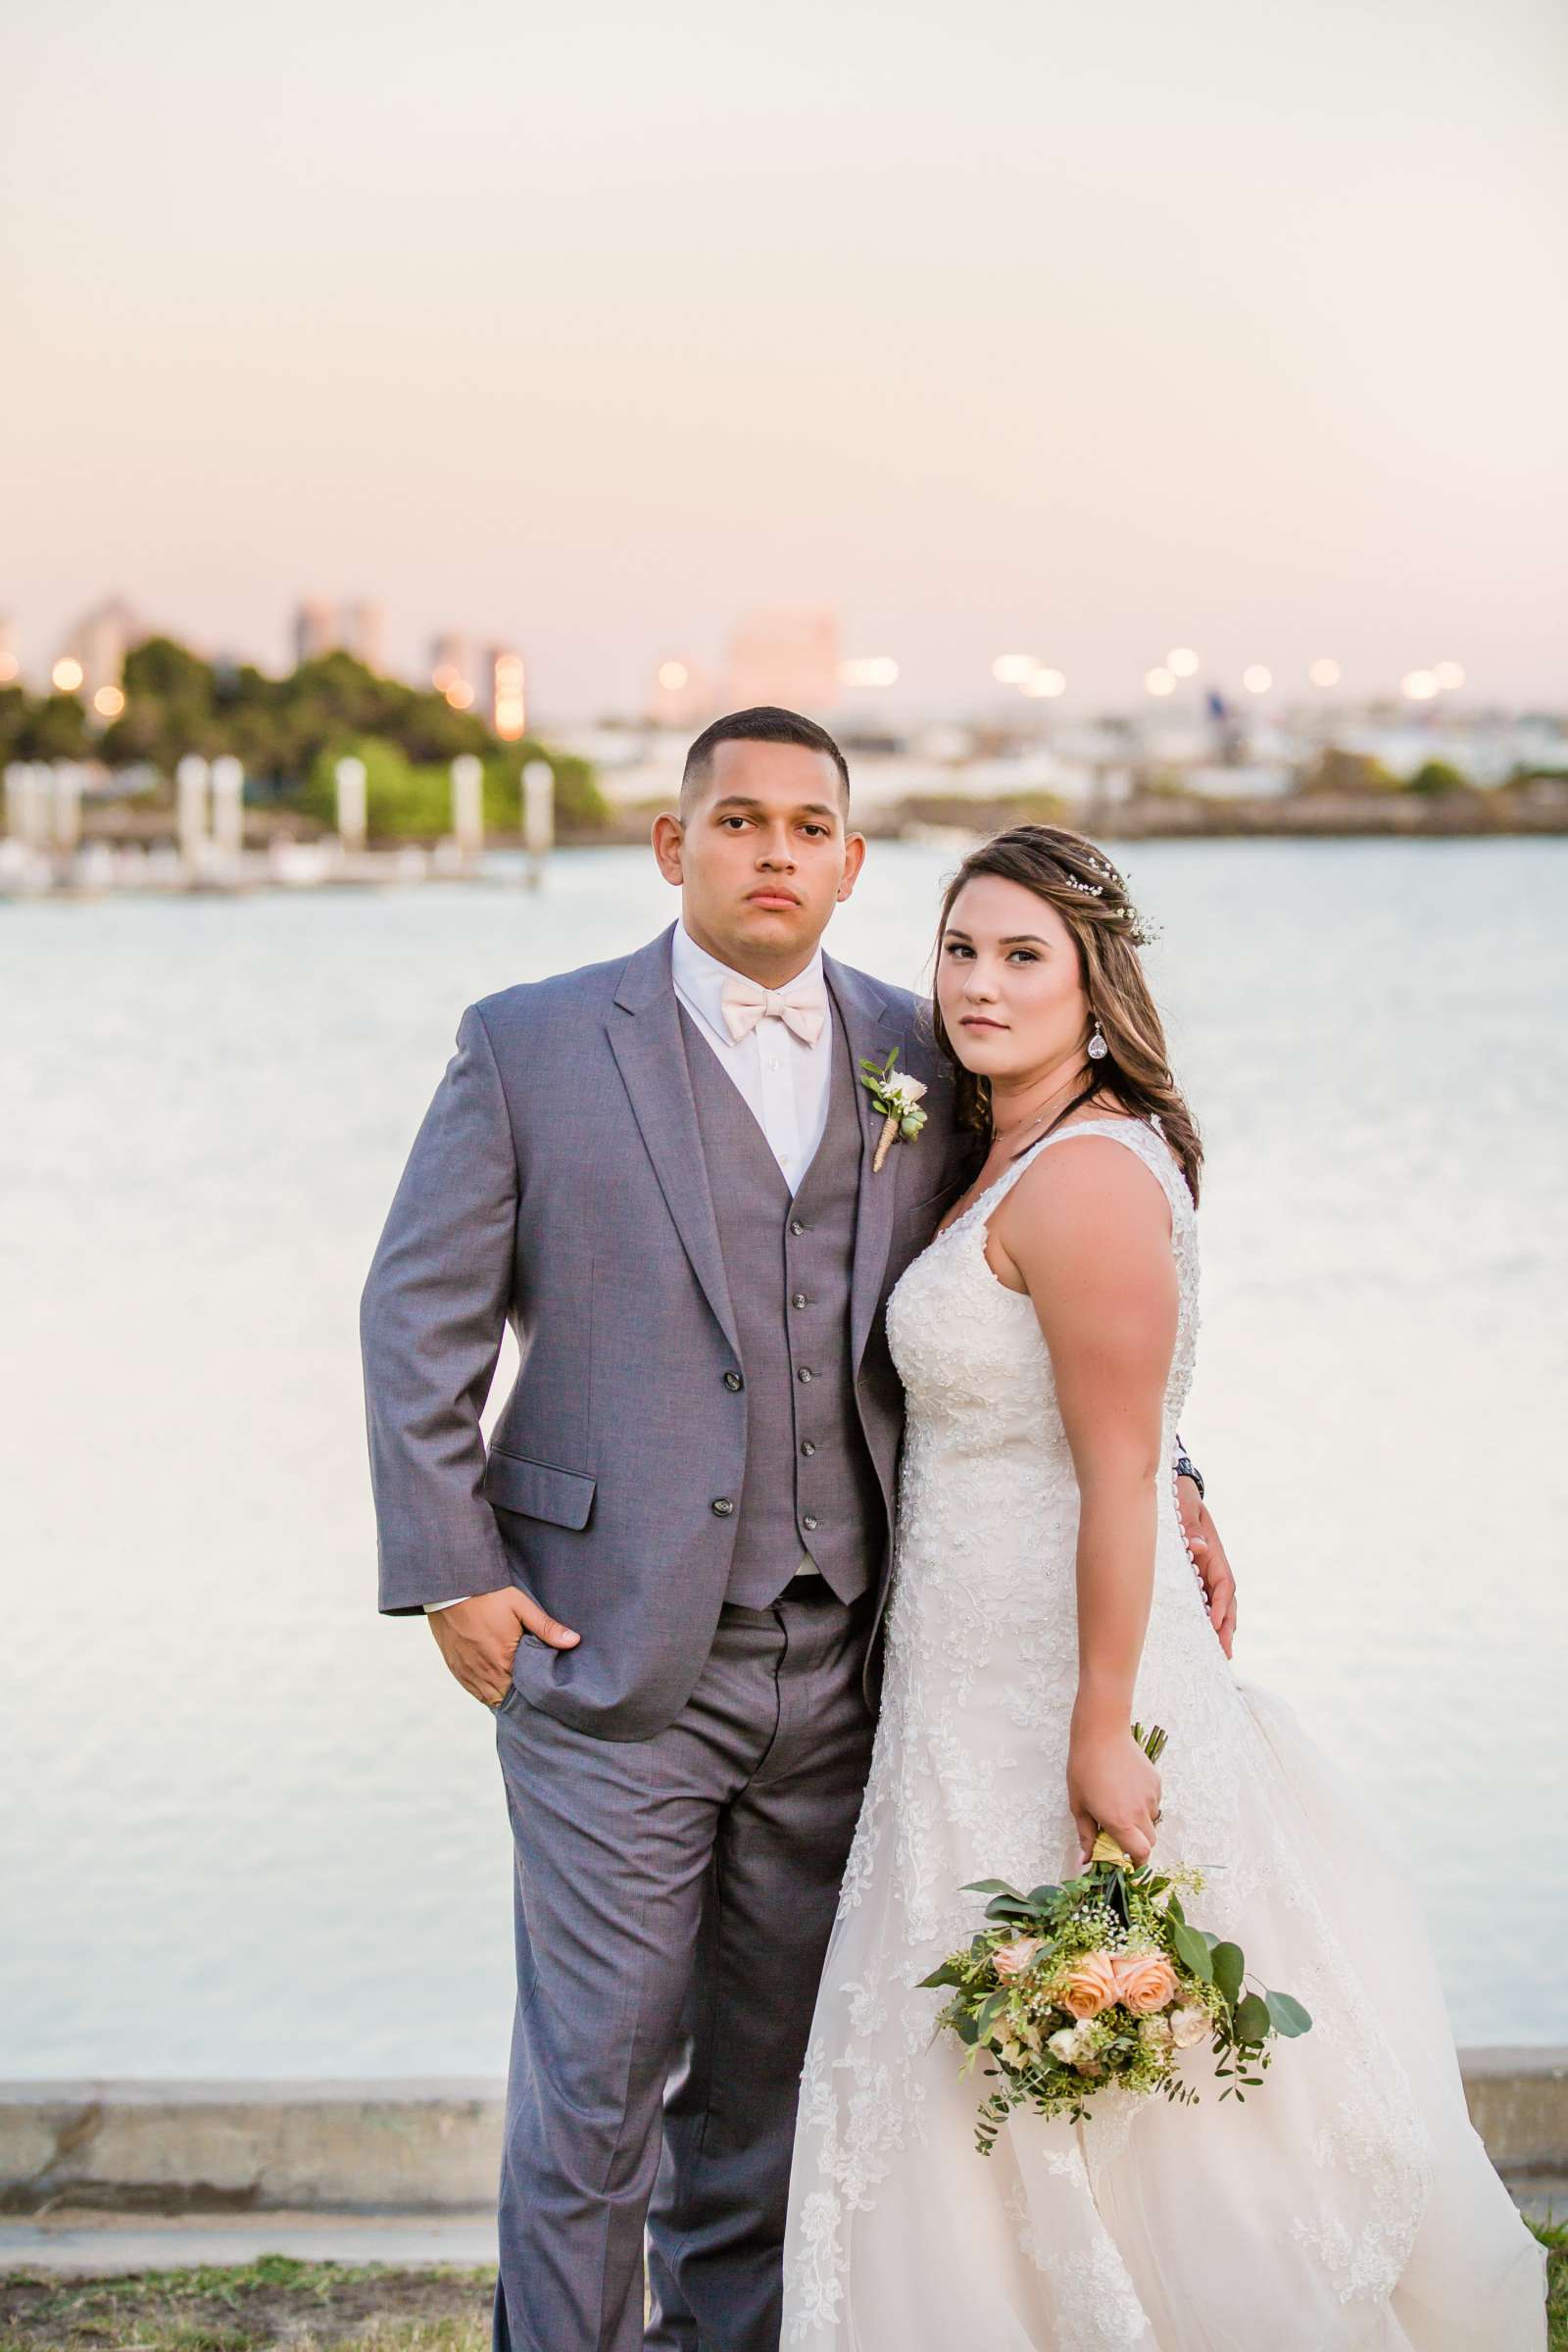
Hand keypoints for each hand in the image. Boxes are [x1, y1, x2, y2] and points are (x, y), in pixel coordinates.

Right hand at [427, 1587, 578, 1706]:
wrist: (451, 1589)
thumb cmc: (489, 1596)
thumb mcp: (521, 1607)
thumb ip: (547, 1628)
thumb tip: (574, 1641)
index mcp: (504, 1660)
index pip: (524, 1692)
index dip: (534, 1695)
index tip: (545, 1694)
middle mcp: (485, 1672)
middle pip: (507, 1698)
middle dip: (520, 1699)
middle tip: (534, 1695)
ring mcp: (468, 1671)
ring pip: (489, 1698)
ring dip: (502, 1697)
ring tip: (517, 1695)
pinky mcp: (455, 1668)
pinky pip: (472, 1691)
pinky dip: (485, 1693)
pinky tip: (495, 1688)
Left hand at [1067, 1715, 1161, 1866]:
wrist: (1101, 1734)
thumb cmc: (1084, 1769)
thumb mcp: (1078, 1805)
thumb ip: (1086, 1835)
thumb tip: (1085, 1860)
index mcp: (1120, 1821)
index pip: (1140, 1853)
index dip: (1137, 1863)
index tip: (1129, 1863)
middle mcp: (1139, 1811)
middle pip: (1149, 1841)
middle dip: (1138, 1843)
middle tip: (1120, 1833)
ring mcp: (1151, 1796)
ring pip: (1152, 1820)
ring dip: (1140, 1821)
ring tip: (1120, 1803)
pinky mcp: (1156, 1782)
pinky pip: (1154, 1801)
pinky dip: (1144, 1803)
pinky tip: (1127, 1788)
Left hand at [1176, 1479, 1235, 1658]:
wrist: (1175, 1490)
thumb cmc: (1180, 1498)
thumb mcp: (1185, 1507)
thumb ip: (1190, 1526)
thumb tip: (1197, 1546)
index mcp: (1214, 1552)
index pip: (1223, 1583)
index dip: (1221, 1605)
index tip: (1214, 1623)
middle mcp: (1213, 1565)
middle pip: (1226, 1601)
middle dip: (1226, 1626)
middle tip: (1224, 1653)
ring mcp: (1204, 1572)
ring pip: (1216, 1604)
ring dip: (1220, 1628)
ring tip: (1220, 1654)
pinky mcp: (1193, 1575)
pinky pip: (1201, 1600)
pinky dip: (1205, 1619)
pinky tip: (1202, 1637)